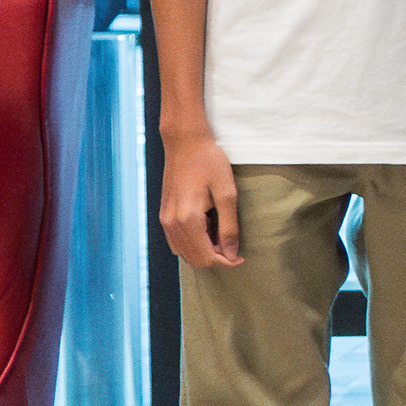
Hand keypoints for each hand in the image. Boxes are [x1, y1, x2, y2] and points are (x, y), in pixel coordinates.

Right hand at [159, 127, 243, 266]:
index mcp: (188, 219)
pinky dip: (193, 243)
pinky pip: (177, 241)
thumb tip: (232, 254)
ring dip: (204, 251)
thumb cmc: (209, 162)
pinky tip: (207, 228)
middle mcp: (172, 223)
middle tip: (233, 244)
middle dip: (216, 258)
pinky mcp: (163, 214)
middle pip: (195, 259)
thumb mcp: (227, 193)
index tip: (242, 257)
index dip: (227, 262)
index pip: (207, 258)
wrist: (185, 142)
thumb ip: (229, 227)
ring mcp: (164, 219)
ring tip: (220, 232)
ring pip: (184, 252)